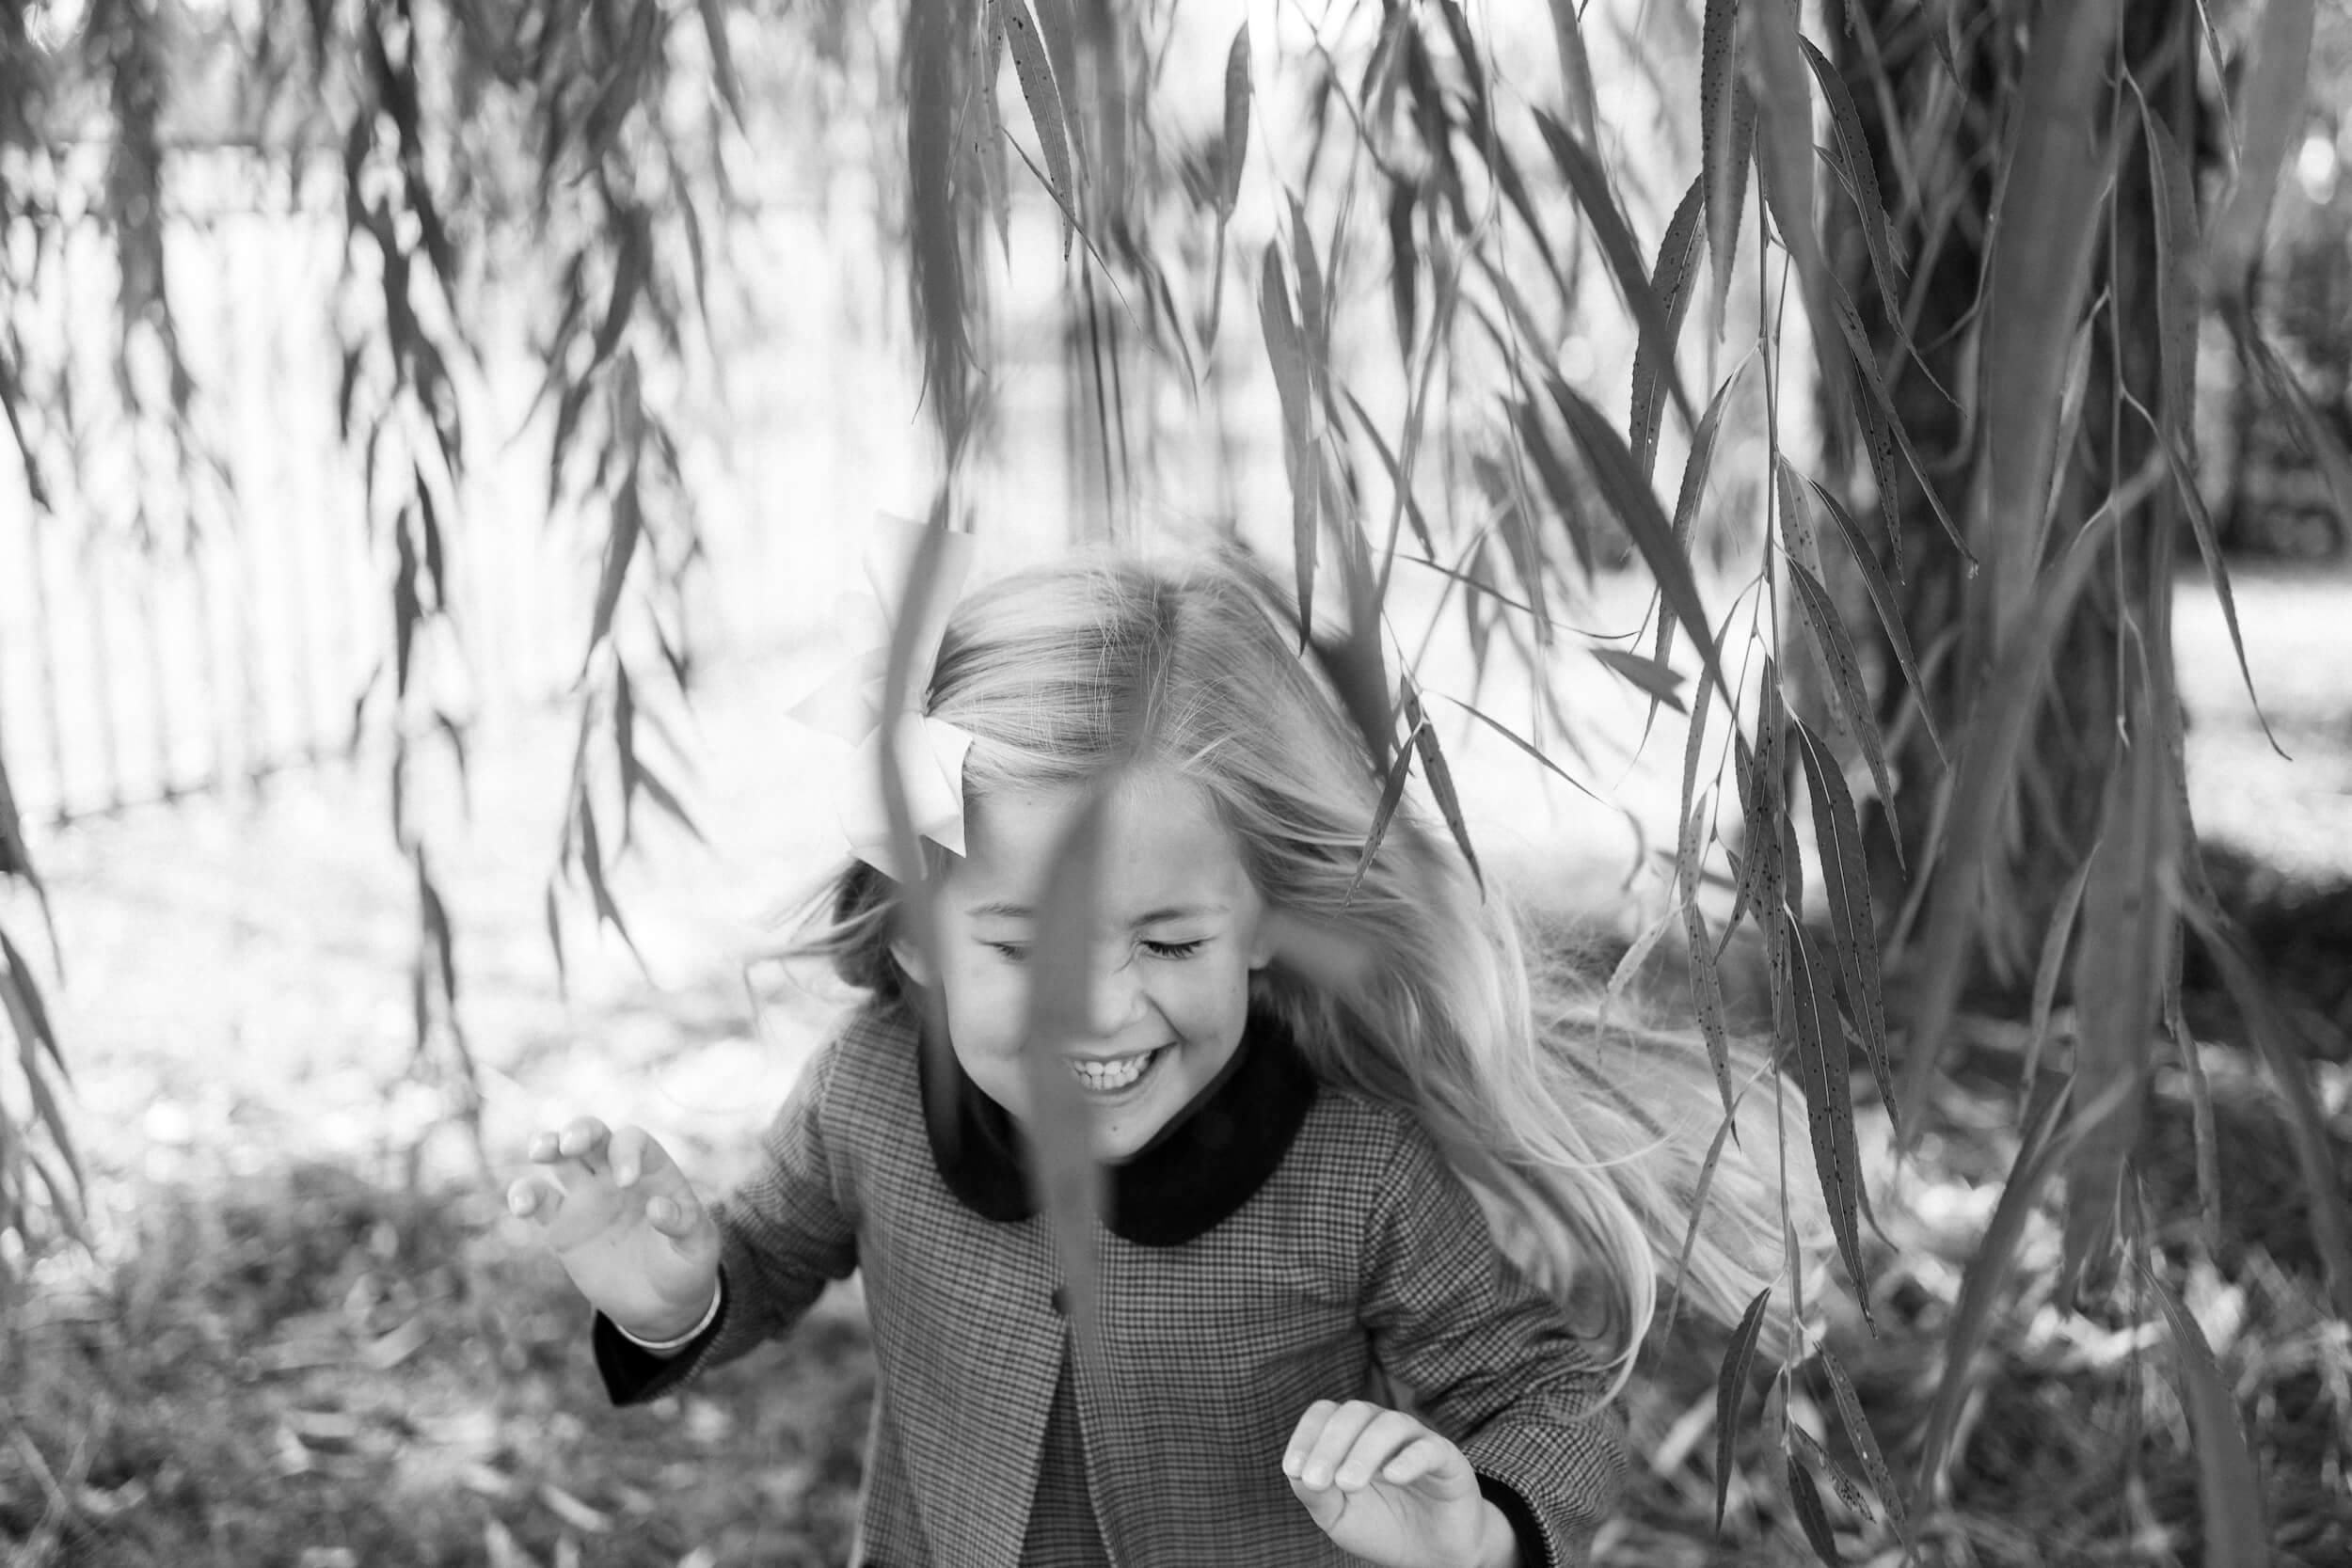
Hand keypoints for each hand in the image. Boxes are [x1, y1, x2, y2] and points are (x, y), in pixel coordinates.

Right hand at [506, 1117, 721, 1342]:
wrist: (659, 1304)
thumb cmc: (685, 1266)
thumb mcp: (698, 1248)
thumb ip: (684, 1225)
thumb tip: (657, 1208)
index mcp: (653, 1171)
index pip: (634, 1141)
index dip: (627, 1152)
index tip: (626, 1183)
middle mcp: (616, 1175)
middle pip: (593, 1135)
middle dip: (580, 1130)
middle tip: (570, 1144)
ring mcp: (587, 1197)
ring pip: (559, 1157)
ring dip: (546, 1145)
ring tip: (540, 1151)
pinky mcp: (562, 1225)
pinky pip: (539, 1200)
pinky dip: (525, 1195)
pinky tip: (521, 1206)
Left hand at [1282, 1400, 1518, 1567]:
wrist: (1431, 1555)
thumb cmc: (1381, 1527)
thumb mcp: (1338, 1517)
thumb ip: (1316, 1495)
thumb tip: (1296, 1473)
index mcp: (1352, 1436)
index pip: (1325, 1414)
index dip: (1306, 1436)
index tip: (1292, 1469)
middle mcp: (1382, 1429)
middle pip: (1353, 1412)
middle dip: (1329, 1445)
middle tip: (1316, 1481)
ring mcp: (1416, 1440)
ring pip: (1390, 1424)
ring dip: (1363, 1451)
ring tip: (1348, 1484)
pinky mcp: (1447, 1459)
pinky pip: (1429, 1448)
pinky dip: (1408, 1459)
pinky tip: (1392, 1477)